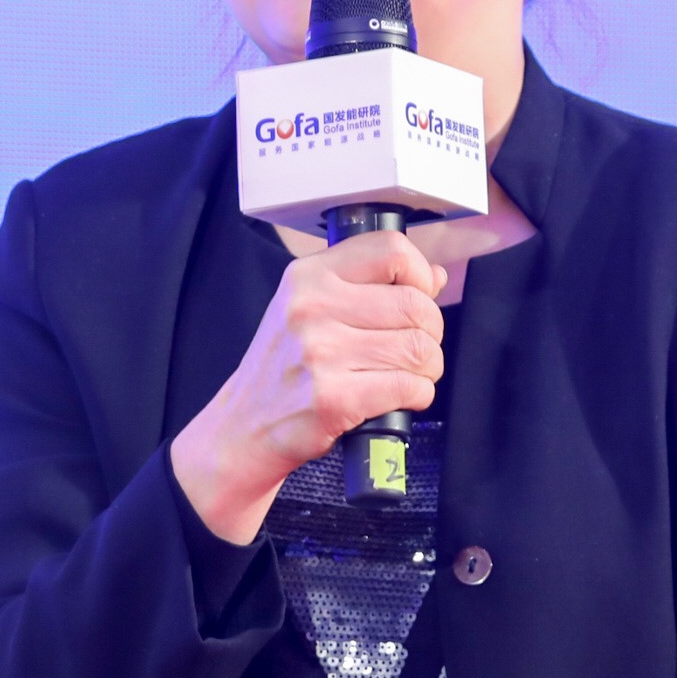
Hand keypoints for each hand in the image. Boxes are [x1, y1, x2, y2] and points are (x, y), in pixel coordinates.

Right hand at [169, 233, 447, 544]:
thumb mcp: (307, 310)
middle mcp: (311, 308)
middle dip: (431, 332)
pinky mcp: (334, 399)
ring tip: (410, 375)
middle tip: (417, 348)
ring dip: (428, 367)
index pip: (390, 250)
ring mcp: (321, 354)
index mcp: (307, 276)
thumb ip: (367, 286)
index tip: (421, 295)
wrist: (243, 427)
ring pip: (419, 349)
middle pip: (415, 305)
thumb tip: (433, 275)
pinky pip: (409, 386)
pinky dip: (418, 395)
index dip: (419, 274)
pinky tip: (401, 397)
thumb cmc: (281, 369)